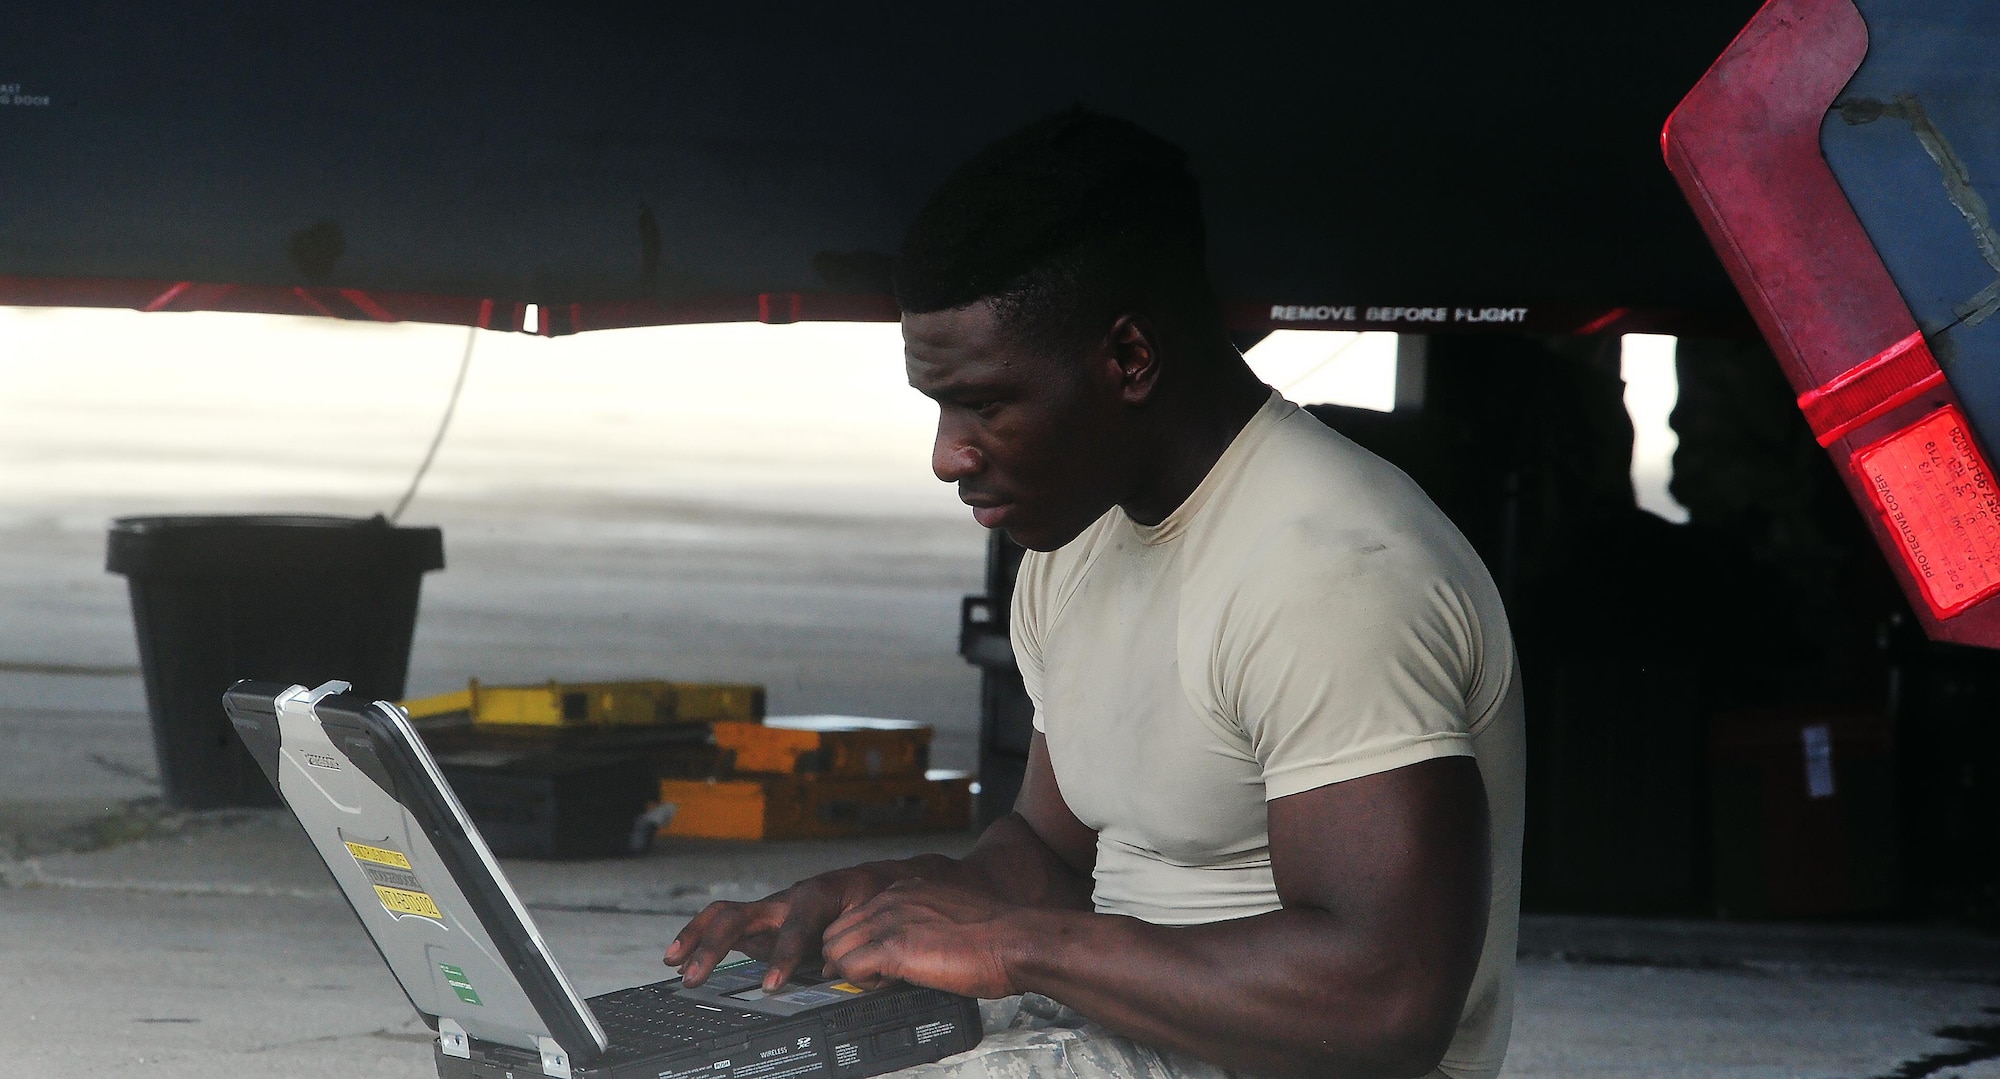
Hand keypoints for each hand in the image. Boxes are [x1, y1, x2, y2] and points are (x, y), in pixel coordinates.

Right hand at [664, 865, 903, 988]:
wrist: (874, 881)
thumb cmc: (875, 898)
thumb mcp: (876, 918)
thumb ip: (856, 945)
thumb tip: (834, 972)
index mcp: (818, 895)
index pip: (794, 927)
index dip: (782, 956)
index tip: (771, 986)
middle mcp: (786, 899)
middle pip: (741, 916)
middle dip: (714, 946)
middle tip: (696, 977)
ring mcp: (771, 910)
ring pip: (724, 916)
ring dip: (696, 939)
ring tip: (673, 963)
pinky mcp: (763, 922)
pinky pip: (726, 927)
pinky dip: (701, 940)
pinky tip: (681, 960)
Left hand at [820, 878, 1029, 999]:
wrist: (1014, 940)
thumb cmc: (994, 935)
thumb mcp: (948, 915)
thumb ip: (922, 922)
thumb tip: (911, 946)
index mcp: (904, 891)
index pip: (853, 917)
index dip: (859, 945)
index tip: (875, 963)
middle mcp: (891, 900)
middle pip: (836, 932)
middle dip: (847, 959)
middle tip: (876, 977)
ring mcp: (889, 922)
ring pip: (835, 949)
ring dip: (853, 971)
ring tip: (885, 981)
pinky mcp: (894, 948)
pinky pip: (850, 969)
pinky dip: (863, 984)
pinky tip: (890, 984)